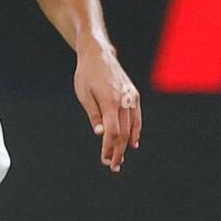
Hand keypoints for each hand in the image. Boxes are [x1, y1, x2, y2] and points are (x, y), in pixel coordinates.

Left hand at [74, 44, 141, 172]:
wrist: (98, 54)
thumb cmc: (86, 74)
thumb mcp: (84, 94)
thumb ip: (93, 114)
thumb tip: (100, 133)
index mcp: (110, 101)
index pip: (112, 132)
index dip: (109, 148)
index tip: (105, 160)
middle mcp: (124, 100)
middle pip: (123, 133)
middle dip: (118, 151)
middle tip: (113, 166)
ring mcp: (131, 97)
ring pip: (132, 127)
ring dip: (126, 145)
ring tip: (120, 159)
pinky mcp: (134, 95)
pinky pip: (137, 117)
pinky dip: (136, 131)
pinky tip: (133, 143)